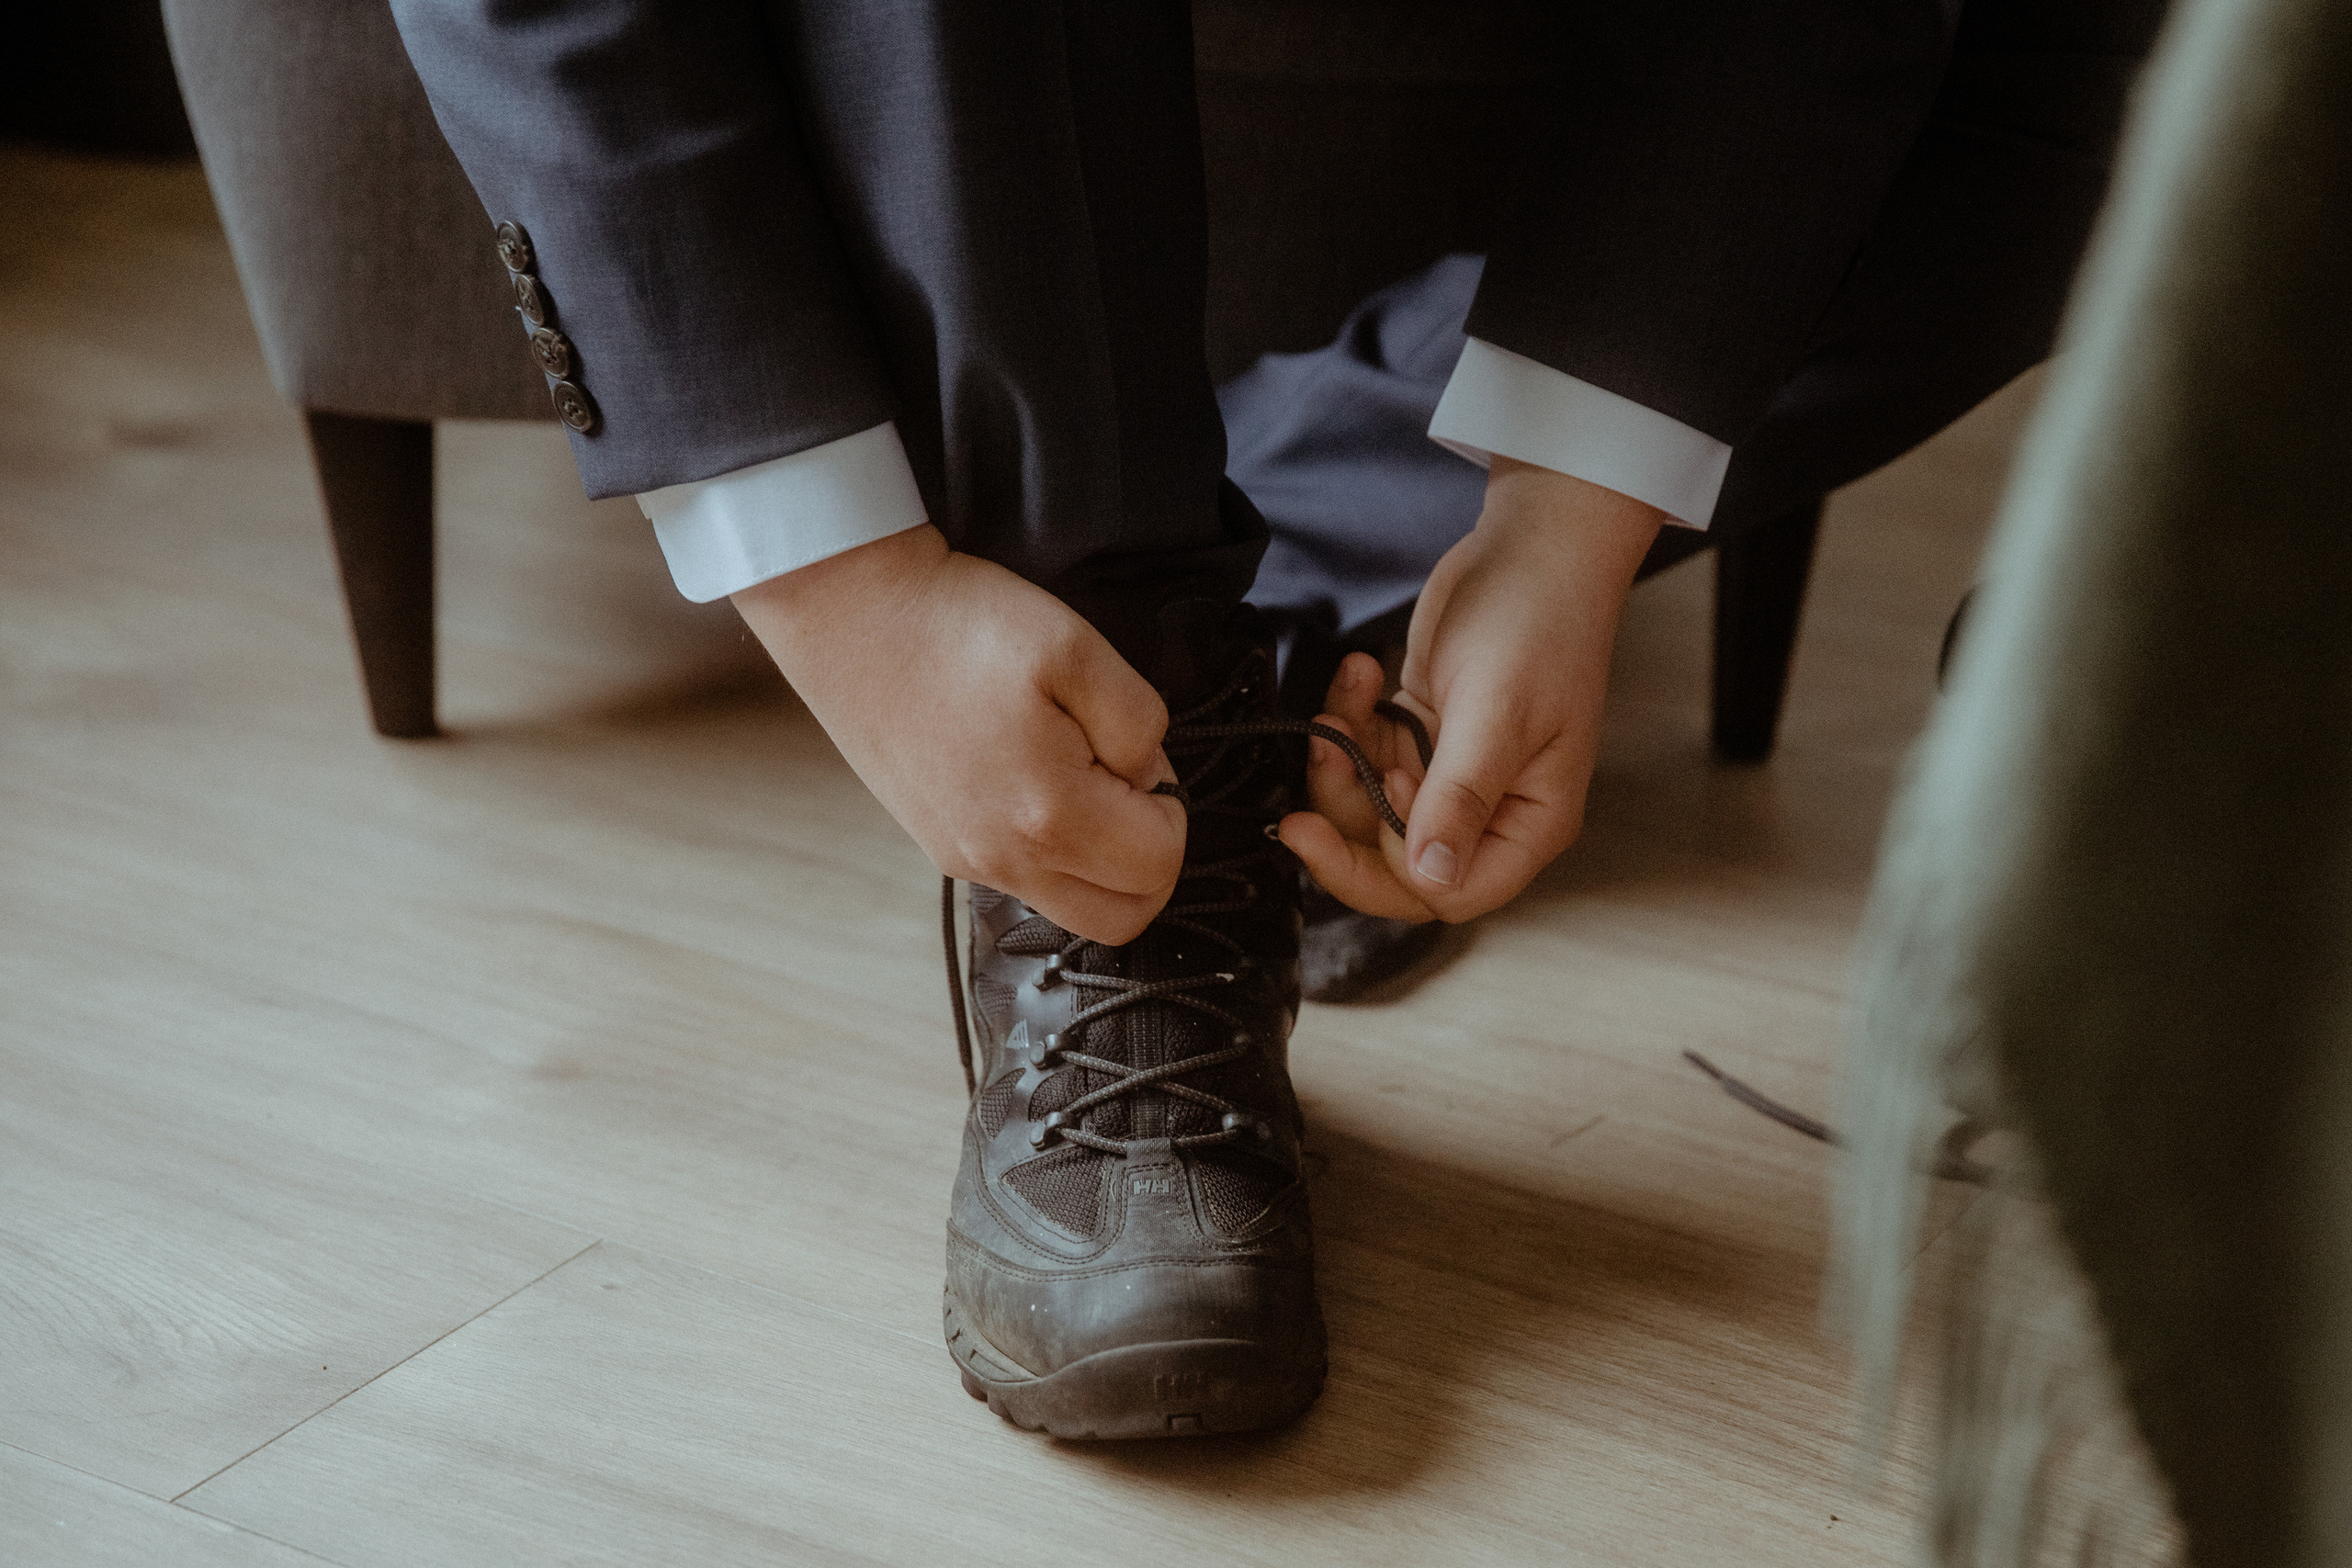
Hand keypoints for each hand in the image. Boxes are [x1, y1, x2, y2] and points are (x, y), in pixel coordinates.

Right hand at [732, 524, 1185, 944]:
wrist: (851, 614)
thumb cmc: (959, 624)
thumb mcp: (1078, 648)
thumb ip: (1140, 723)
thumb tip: (1146, 774)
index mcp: (1047, 817)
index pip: (1160, 867)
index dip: (1171, 808)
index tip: (1136, 755)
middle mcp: (1004, 861)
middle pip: (1124, 917)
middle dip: (1147, 854)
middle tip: (1121, 778)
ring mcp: (966, 861)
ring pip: (1074, 909)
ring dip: (1101, 860)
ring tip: (1076, 774)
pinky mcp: (942, 848)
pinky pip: (1026, 881)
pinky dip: (1053, 850)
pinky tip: (1032, 778)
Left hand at [1279, 460, 1663, 921]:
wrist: (1535, 544)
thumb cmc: (1539, 620)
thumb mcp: (1496, 714)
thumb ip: (1460, 799)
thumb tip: (1434, 877)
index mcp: (1529, 822)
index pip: (1447, 893)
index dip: (1381, 874)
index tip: (1329, 824)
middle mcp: (1493, 809)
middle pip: (1398, 860)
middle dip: (1346, 822)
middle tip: (1305, 792)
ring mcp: (1455, 773)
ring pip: (1372, 808)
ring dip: (1341, 762)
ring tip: (1339, 707)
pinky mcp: (1425, 736)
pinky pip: (1368, 755)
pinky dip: (1352, 721)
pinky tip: (1362, 673)